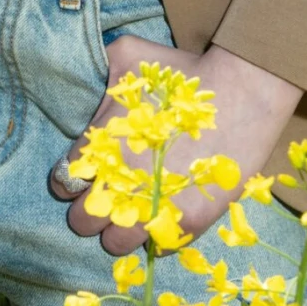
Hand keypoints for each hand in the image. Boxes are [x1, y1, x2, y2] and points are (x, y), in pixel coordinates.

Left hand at [50, 38, 302, 255]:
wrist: (243, 91)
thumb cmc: (182, 74)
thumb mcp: (128, 56)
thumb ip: (95, 73)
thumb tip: (79, 83)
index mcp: (102, 146)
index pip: (63, 182)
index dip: (70, 180)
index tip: (84, 174)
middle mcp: (122, 183)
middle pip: (81, 221)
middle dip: (89, 210)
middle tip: (106, 195)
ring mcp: (155, 207)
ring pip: (114, 244)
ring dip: (118, 231)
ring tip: (131, 213)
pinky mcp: (189, 222)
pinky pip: (157, 249)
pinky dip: (155, 237)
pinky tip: (160, 216)